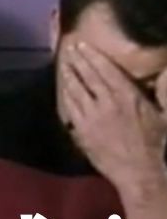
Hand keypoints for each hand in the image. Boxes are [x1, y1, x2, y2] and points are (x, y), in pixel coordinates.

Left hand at [60, 42, 166, 191]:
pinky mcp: (81, 131)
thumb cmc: (158, 145)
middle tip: (69, 48)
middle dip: (77, 60)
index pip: (105, 69)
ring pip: (75, 91)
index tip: (83, 45)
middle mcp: (106, 103)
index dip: (92, 55)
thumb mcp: (166, 115)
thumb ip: (164, 91)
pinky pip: (70, 109)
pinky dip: (65, 97)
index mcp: (127, 96)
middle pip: (87, 76)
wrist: (140, 173)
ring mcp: (91, 117)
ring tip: (63, 65)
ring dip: (68, 76)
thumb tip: (164, 71)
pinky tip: (63, 90)